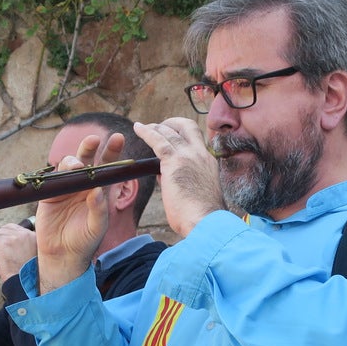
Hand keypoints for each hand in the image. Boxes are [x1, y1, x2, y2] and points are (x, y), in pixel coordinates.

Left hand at [0, 222, 37, 281]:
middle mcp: (24, 234)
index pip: (17, 229)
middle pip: (6, 229)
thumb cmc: (28, 274)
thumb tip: (10, 245)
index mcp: (33, 237)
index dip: (6, 232)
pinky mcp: (1, 244)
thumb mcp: (32, 255)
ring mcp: (13, 238)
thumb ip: (24, 246)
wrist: (25, 282)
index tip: (0, 235)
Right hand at [35, 132, 122, 290]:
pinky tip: (62, 174)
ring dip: (73, 160)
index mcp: (100, 190)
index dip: (113, 152)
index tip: (118, 138)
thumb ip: (99, 209)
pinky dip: (56, 175)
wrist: (63, 254)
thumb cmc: (86, 241)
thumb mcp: (97, 227)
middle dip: (90, 148)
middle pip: (88, 160)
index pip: (108, 167)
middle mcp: (83, 185)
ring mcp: (66, 188)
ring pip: (69, 166)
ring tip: (77, 165)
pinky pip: (52, 180)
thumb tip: (97, 190)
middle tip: (94, 139)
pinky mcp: (49, 194)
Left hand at [131, 117, 223, 235]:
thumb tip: (164, 178)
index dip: (182, 138)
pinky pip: (158, 140)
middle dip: (172, 123)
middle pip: (188, 127)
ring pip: (171, 132)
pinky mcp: (175, 161)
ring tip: (143, 127)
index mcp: (208, 164)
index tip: (172, 139)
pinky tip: (138, 128)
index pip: (196, 142)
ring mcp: (189, 156)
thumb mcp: (196, 195)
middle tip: (159, 127)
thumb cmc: (201, 218)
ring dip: (156, 127)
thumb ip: (182, 183)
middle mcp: (201, 155)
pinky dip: (147, 132)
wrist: (206, 222)